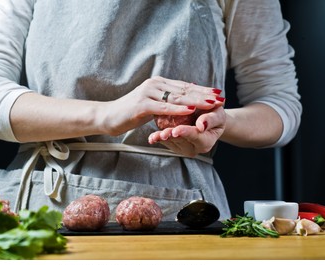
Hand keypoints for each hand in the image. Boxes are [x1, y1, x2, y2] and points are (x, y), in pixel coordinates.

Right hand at [102, 76, 223, 135]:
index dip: (202, 90)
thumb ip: (165, 102)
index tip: (217, 93)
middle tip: (220, 97)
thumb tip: (183, 101)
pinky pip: (163, 107)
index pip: (184, 86)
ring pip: (176, 97)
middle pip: (184, 90)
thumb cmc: (130, 112)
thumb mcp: (151, 105)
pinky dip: (178, 109)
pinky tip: (190, 110)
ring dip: (196, 100)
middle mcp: (154, 85)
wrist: (108, 116)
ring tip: (211, 103)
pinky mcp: (142, 105)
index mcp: (158, 84)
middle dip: (204, 94)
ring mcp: (148, 93)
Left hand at [148, 106, 225, 156]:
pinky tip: (152, 137)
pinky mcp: (175, 145)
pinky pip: (166, 142)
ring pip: (171, 143)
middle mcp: (195, 148)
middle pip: (181, 141)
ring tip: (154, 136)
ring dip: (162, 139)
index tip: (177, 130)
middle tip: (162, 134)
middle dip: (171, 137)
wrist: (207, 117)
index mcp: (207, 141)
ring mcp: (183, 148)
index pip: (196, 136)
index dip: (186, 133)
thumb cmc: (214, 114)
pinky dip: (158, 138)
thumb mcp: (218, 114)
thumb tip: (201, 125)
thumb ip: (211, 119)